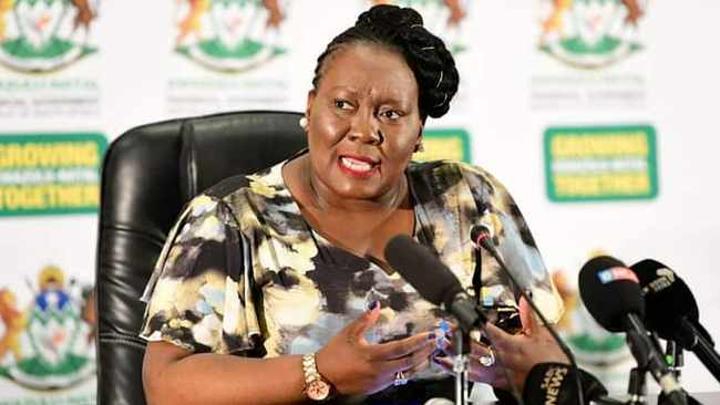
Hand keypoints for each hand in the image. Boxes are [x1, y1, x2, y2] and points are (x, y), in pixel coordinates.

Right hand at [315, 302, 435, 395]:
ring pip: (407, 372)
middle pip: (409, 362)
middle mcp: (378, 370)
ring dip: (421, 362)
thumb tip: (376, 306)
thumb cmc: (334, 355)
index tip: (430, 335)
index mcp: (372, 355)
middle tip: (437, 342)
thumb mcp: (348, 333)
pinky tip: (415, 363)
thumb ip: (365, 320)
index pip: (401, 348)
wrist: (322, 376)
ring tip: (431, 352)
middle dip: (425, 352)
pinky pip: (399, 378)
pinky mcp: (378, 387)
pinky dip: (410, 370)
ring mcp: (379, 381)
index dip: (418, 341)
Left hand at [434, 297, 567, 389]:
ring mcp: (499, 373)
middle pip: (474, 348)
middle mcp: (501, 359)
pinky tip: (453, 369)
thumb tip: (524, 299)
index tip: (463, 316)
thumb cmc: (552, 364)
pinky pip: (477, 378)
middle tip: (444, 334)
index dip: (475, 322)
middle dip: (458, 340)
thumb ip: (529, 317)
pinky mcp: (500, 385)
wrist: (557, 388)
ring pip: (472, 365)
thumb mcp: (544, 336)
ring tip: (440, 352)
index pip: (489, 330)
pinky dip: (463, 372)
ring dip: (455, 358)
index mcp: (511, 345)